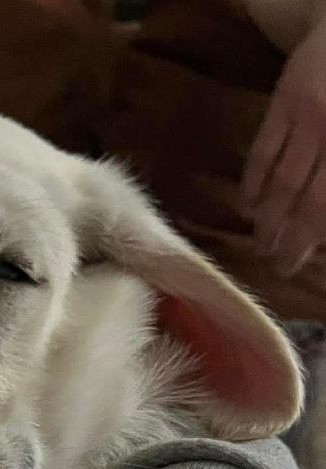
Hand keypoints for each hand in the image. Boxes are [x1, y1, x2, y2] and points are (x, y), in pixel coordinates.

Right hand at [241, 14, 325, 278]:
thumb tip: (320, 224)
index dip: (314, 234)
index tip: (298, 263)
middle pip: (308, 198)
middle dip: (292, 238)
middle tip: (278, 268)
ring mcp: (306, 118)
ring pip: (283, 180)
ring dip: (269, 219)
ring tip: (261, 247)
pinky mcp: (283, 105)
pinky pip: (263, 152)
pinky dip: (252, 183)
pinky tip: (246, 209)